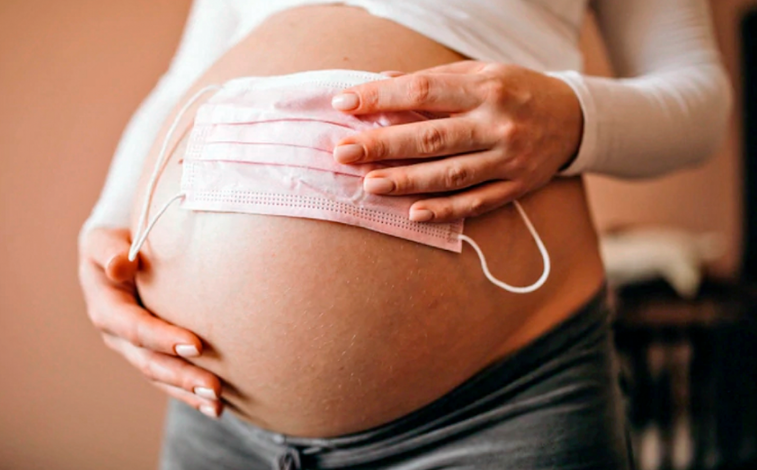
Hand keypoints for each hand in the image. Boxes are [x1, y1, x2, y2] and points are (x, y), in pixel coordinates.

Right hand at [78, 227, 222, 417]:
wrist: (114, 256)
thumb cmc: (115, 244)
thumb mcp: (104, 241)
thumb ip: (110, 251)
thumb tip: (120, 265)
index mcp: (106, 307)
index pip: (135, 327)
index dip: (163, 338)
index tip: (197, 345)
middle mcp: (118, 336)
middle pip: (150, 362)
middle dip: (182, 376)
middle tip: (215, 386)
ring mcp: (134, 349)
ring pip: (161, 376)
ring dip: (189, 392)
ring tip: (218, 404)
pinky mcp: (151, 354)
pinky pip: (170, 378)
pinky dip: (190, 393)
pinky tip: (216, 406)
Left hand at [331, 61, 582, 221]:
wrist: (573, 118)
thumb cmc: (516, 90)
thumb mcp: (481, 72)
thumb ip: (433, 81)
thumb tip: (382, 81)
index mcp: (486, 88)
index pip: (423, 92)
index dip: (381, 98)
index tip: (344, 103)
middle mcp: (498, 124)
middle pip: (432, 137)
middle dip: (384, 145)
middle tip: (344, 152)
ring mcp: (509, 159)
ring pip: (451, 174)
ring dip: (407, 181)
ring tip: (370, 184)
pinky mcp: (517, 186)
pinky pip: (477, 202)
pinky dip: (446, 210)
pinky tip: (414, 213)